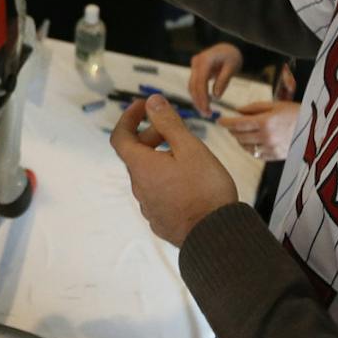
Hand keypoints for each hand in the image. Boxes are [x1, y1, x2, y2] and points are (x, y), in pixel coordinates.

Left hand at [110, 94, 239, 245]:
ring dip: (160, 160)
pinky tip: (189, 182)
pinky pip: (158, 194)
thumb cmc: (205, 190)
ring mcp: (149, 207)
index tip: (143, 107)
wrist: (216, 235)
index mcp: (141, 167)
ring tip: (187, 156)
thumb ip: (169, 124)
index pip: (120, 137)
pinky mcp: (160, 221)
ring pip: (148, 175)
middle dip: (151, 137)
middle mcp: (139, 188)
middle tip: (175, 131)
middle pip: (136, 156)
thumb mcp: (190, 148)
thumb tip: (151, 102)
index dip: (129, 118)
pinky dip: (167, 180)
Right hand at [189, 42, 243, 113]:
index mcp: (205, 60)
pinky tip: (204, 104)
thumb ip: (224, 80)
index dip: (202, 96)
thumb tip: (216, 96)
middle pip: (193, 85)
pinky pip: (194, 85)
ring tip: (206, 112)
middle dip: (198, 101)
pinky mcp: (195, 71)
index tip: (206, 108)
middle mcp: (196, 62)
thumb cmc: (231, 56)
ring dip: (197, 100)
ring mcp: (194, 66)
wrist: (226, 48)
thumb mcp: (232, 67)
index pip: (201, 81)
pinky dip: (198, 95)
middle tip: (207, 115)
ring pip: (191, 86)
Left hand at [219, 100, 300, 161]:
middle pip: (239, 136)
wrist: (316, 129)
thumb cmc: (296, 113)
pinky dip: (250, 148)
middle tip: (232, 125)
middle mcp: (266, 137)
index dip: (225, 123)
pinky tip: (253, 141)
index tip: (219, 121)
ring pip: (245, 146)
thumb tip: (238, 111)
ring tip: (243, 133)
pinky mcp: (275, 156)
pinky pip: (255, 154)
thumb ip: (254, 107)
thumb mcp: (276, 104)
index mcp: (265, 122)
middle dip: (232, 130)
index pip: (237, 124)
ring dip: (240, 140)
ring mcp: (271, 149)